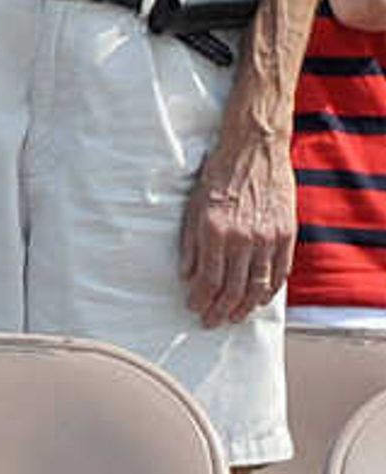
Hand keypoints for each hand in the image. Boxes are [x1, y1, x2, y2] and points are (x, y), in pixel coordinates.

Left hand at [179, 123, 294, 326]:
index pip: (207, 279)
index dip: (201, 299)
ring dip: (244, 307)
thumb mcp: (192, 206)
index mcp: (215, 231)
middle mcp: (242, 238)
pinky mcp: (286, 234)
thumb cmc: (217, 176)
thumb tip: (187, 276)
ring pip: (258, 286)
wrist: (253, 150)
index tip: (194, 309)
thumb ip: (190, 243)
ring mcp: (267, 238)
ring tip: (233, 317)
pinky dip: (269, 291)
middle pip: (233, 288)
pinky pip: (279, 273)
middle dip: (220, 310)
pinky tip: (259, 300)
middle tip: (211, 322)